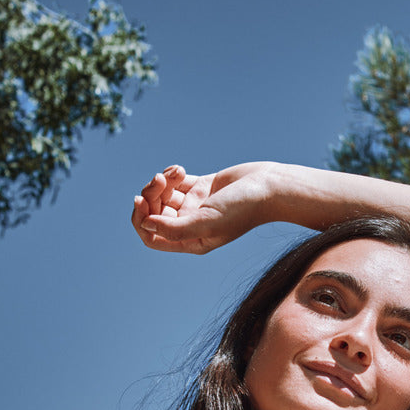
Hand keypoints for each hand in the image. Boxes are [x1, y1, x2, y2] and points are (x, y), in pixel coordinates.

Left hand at [131, 162, 273, 253]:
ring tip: (174, 172)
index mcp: (191, 240)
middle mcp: (191, 225)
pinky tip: (179, 169)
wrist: (268, 187)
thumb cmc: (242, 210)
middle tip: (159, 180)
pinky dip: (171, 174)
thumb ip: (174, 228)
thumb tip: (145, 224)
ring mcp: (195, 205)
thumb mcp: (206, 222)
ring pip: (163, 195)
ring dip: (162, 181)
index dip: (141, 220)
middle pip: (155, 213)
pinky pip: (175, 182)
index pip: (153, 236)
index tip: (140, 201)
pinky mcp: (201, 187)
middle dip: (151, 195)